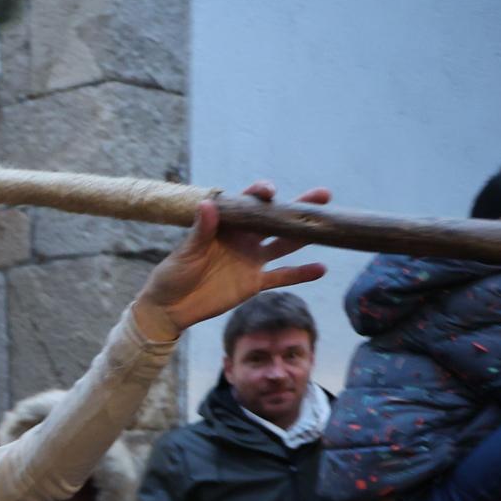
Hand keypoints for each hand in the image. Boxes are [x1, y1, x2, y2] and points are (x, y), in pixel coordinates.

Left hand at [135, 181, 329, 338]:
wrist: (170, 308)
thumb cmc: (173, 274)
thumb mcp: (186, 252)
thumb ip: (201, 230)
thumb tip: (207, 204)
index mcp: (227, 226)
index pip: (249, 203)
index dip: (261, 194)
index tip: (270, 192)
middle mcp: (244, 238)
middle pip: (276, 220)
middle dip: (299, 207)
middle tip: (323, 195)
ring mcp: (252, 260)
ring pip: (285, 244)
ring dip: (305, 235)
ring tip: (330, 226)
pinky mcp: (254, 282)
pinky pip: (282, 276)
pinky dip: (301, 273)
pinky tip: (321, 268)